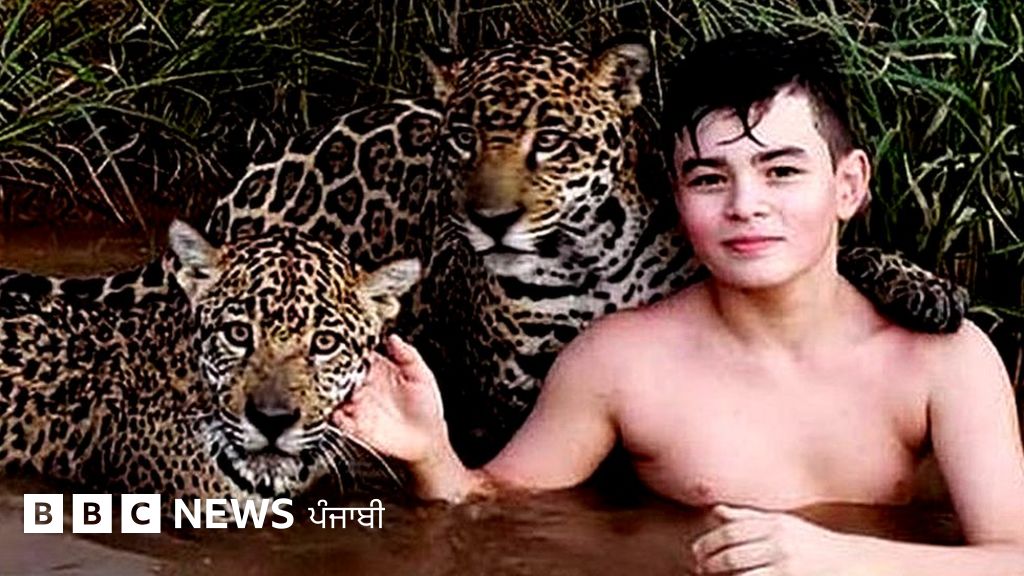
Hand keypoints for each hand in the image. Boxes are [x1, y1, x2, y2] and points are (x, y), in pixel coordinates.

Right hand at [332, 335, 447, 465]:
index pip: (358, 356)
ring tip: (332, 379)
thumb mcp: (422, 377)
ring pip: (334, 392)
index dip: (351, 348)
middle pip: (341, 372)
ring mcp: (358, 406)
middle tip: (334, 359)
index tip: (346, 341)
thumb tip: (393, 338)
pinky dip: (331, 410)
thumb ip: (408, 355)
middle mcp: (365, 388)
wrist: (427, 442)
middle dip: (335, 365)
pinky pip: (335, 417)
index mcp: (379, 373)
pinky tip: (336, 403)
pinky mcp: (354, 425)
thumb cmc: (426, 411)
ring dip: (330, 386)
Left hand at [690, 505, 861, 574]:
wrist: (854, 563)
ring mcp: (785, 562)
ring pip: (740, 569)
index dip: (708, 542)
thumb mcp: (784, 525)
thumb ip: (749, 518)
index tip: (696, 552)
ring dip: (720, 575)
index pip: (731, 530)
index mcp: (775, 523)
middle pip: (732, 550)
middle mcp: (779, 539)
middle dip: (710, 561)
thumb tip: (717, 511)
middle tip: (699, 568)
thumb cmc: (815, 545)